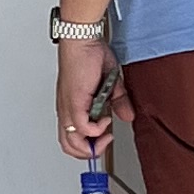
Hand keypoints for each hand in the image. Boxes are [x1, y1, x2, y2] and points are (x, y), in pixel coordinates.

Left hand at [55, 35, 116, 161]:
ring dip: (91, 145)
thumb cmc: (89, 56)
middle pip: (69, 146)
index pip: (71, 139)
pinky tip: (105, 120)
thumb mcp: (110, 84)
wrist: (82, 41)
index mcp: (71, 108)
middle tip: (104, 144)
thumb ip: (118, 102)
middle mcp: (66, 110)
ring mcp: (68, 108)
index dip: (86, 146)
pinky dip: (96, 130)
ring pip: (71, 142)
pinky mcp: (74, 102)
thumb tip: (127, 116)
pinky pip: (82, 127)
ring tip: (105, 135)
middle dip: (89, 152)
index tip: (104, 140)